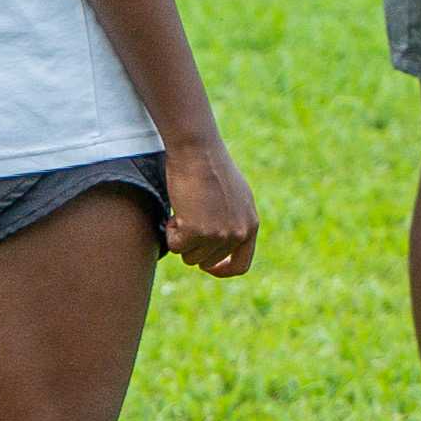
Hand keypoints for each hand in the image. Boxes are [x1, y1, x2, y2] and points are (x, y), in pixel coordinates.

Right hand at [159, 139, 259, 278]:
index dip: (222, 270)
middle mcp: (238, 233)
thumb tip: (222, 246)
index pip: (240, 265)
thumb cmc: (211, 167)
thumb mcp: (235, 197)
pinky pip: (175, 246)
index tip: (207, 267)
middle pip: (207, 262)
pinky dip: (169, 231)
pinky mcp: (197, 231)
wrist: (198, 150)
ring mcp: (218, 234)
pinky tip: (176, 209)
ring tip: (184, 210)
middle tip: (187, 220)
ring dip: (181, 238)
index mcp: (250, 226)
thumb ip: (234, 222)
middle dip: (193, 246)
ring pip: (189, 256)